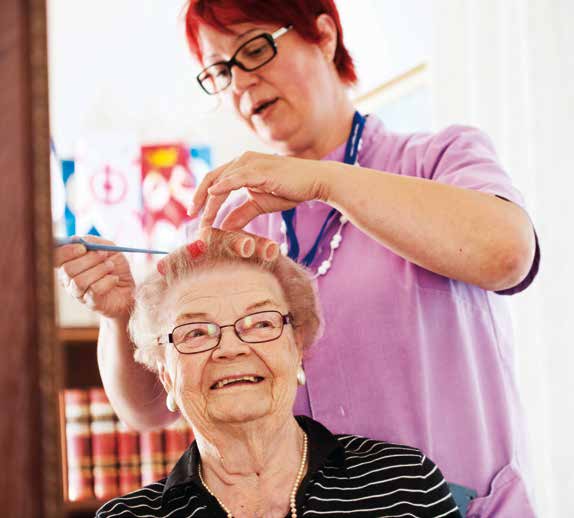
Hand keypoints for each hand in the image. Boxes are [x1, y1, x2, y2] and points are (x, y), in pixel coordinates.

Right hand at [54, 235, 135, 318]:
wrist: (131, 286)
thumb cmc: (115, 266)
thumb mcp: (107, 248)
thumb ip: (92, 241)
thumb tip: (75, 239)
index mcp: (68, 264)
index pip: (55, 258)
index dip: (66, 251)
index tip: (83, 248)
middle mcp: (68, 280)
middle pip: (67, 270)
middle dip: (89, 259)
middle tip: (104, 256)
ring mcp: (78, 293)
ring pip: (79, 281)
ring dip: (99, 270)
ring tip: (111, 267)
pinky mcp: (91, 303)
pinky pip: (94, 290)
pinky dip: (107, 281)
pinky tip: (114, 279)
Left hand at [188, 152, 327, 230]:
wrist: (315, 182)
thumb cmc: (290, 190)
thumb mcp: (260, 204)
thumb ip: (242, 213)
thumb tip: (225, 227)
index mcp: (242, 166)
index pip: (215, 180)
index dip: (203, 198)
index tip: (197, 217)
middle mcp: (243, 160)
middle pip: (212, 177)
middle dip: (199, 198)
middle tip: (192, 217)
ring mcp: (251, 163)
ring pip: (221, 180)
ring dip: (210, 200)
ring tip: (204, 218)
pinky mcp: (260, 170)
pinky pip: (236, 178)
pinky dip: (223, 186)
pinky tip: (213, 195)